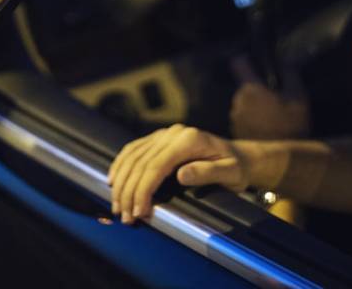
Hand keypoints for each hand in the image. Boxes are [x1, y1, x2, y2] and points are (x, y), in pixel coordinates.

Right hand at [107, 124, 248, 223]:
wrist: (239, 156)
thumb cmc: (235, 169)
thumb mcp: (230, 173)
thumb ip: (207, 172)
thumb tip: (181, 175)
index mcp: (189, 140)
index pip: (156, 166)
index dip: (143, 190)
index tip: (139, 212)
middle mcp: (173, 133)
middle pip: (140, 163)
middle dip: (129, 191)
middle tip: (125, 217)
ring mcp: (164, 134)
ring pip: (132, 156)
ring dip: (121, 182)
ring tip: (117, 206)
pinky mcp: (158, 139)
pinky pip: (133, 149)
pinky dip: (120, 165)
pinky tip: (113, 180)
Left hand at [229, 56, 309, 139]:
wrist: (282, 159)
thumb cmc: (291, 125)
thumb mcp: (298, 97)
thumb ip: (290, 73)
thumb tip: (285, 60)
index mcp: (251, 88)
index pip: (238, 62)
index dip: (245, 58)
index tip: (255, 62)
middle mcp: (238, 100)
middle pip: (242, 84)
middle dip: (254, 85)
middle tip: (272, 94)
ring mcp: (235, 116)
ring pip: (242, 100)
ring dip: (253, 102)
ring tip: (270, 112)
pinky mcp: (235, 130)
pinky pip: (242, 115)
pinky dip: (251, 116)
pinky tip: (265, 124)